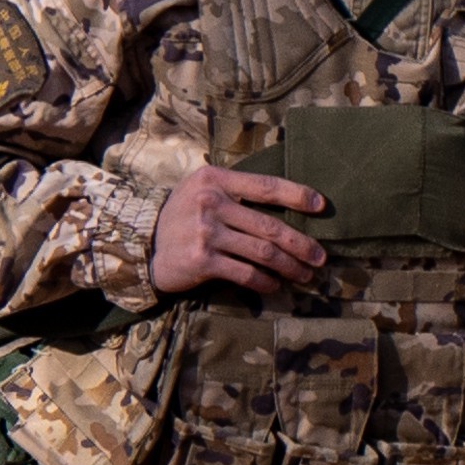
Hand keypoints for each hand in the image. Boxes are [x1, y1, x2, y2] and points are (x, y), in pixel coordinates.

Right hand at [150, 164, 328, 295]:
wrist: (142, 244)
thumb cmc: (181, 215)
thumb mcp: (200, 189)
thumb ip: (234, 189)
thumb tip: (282, 203)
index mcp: (216, 179)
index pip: (266, 186)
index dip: (297, 195)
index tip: (322, 206)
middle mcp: (211, 203)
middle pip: (270, 226)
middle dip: (301, 244)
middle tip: (321, 257)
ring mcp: (206, 232)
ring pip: (262, 252)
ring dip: (290, 267)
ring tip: (305, 275)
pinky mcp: (202, 261)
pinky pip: (245, 273)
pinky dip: (265, 282)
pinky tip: (275, 285)